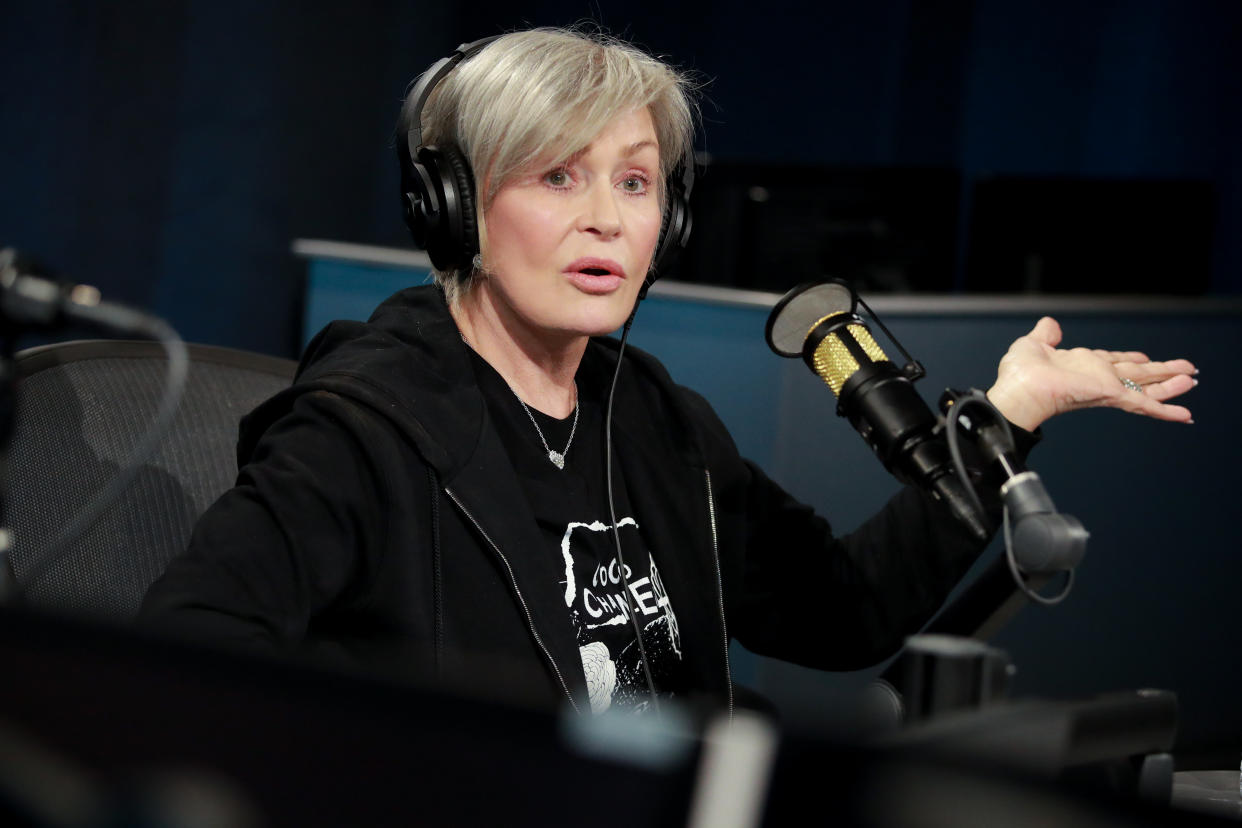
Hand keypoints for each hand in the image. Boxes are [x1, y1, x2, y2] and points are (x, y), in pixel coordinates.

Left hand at [984, 317, 1197, 431]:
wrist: (1018, 389)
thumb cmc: (1019, 373)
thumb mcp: (1033, 344)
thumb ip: (1046, 334)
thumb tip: (1051, 324)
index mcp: (1082, 364)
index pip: (1114, 361)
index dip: (1131, 360)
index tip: (1147, 360)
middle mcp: (1097, 376)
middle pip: (1137, 374)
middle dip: (1161, 372)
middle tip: (1185, 372)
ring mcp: (1105, 387)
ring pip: (1145, 387)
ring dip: (1170, 386)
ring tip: (1190, 382)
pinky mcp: (1109, 395)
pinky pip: (1142, 403)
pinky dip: (1164, 410)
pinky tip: (1184, 414)